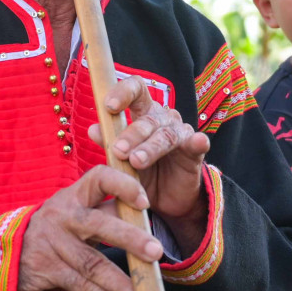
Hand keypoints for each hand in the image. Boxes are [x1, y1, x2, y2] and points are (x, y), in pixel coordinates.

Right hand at [16, 165, 164, 290]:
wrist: (10, 252)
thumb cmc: (57, 229)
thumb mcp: (76, 213)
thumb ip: (106, 211)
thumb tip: (142, 213)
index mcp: (74, 196)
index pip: (99, 179)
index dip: (123, 187)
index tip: (145, 201)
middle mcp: (62, 216)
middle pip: (98, 225)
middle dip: (129, 239)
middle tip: (156, 252)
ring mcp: (53, 243)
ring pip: (91, 263)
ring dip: (120, 281)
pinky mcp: (47, 269)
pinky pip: (82, 285)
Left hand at [91, 76, 210, 225]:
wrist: (164, 200)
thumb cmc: (141, 171)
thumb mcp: (121, 160)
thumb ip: (109, 142)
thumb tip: (93, 129)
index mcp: (144, 113)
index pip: (137, 91)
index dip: (123, 93)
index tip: (108, 106)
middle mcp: (163, 119)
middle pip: (148, 119)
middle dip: (131, 135)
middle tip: (118, 151)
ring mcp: (181, 133)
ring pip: (166, 135)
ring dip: (151, 148)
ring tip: (136, 161)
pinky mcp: (195, 152)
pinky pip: (198, 143)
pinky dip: (198, 141)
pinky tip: (198, 141)